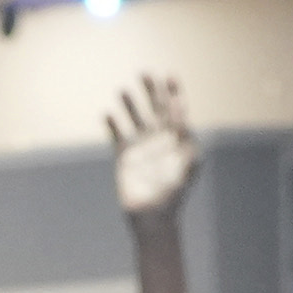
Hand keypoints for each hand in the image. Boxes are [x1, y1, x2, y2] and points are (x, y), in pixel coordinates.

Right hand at [108, 72, 201, 220]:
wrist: (153, 219)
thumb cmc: (173, 196)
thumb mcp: (185, 168)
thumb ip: (185, 142)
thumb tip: (183, 117)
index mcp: (176, 140)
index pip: (176, 109)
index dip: (174, 91)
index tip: (170, 76)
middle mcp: (159, 139)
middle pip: (155, 107)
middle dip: (151, 90)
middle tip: (145, 73)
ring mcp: (141, 147)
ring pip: (135, 118)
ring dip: (130, 104)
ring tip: (124, 90)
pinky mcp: (125, 157)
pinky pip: (117, 135)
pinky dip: (112, 124)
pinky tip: (107, 114)